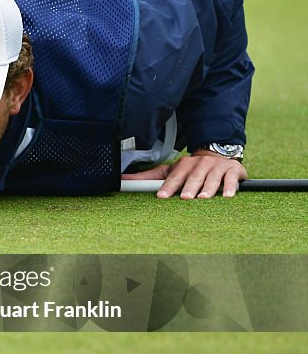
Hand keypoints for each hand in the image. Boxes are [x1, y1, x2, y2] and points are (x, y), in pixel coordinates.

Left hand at [122, 151, 247, 198]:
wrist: (218, 155)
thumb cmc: (190, 169)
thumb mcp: (169, 171)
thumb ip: (147, 178)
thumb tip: (122, 179)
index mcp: (182, 165)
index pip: (173, 177)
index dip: (168, 186)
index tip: (161, 196)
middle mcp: (199, 165)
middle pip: (193, 178)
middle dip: (188, 187)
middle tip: (185, 198)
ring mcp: (216, 167)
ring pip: (212, 178)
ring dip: (208, 188)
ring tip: (203, 198)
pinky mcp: (233, 170)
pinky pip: (231, 179)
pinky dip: (230, 187)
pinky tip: (228, 196)